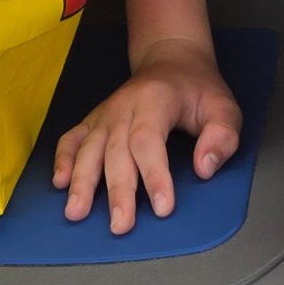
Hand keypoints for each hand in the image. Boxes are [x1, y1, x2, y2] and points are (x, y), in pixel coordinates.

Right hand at [52, 40, 241, 233]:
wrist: (171, 60)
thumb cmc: (198, 90)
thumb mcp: (224, 107)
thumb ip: (222, 136)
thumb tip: (203, 169)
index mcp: (155, 99)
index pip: (149, 140)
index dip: (154, 175)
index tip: (163, 208)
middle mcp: (124, 105)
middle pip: (117, 150)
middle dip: (118, 190)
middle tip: (120, 224)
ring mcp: (105, 113)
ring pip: (89, 147)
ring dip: (82, 181)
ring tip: (76, 212)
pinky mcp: (94, 120)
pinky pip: (72, 138)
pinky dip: (63, 159)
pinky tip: (60, 182)